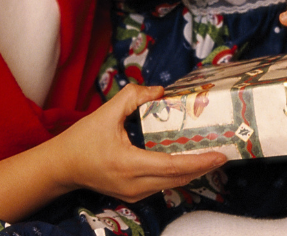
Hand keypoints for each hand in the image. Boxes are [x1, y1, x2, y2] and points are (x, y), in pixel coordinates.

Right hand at [54, 85, 226, 202]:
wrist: (62, 167)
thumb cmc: (82, 139)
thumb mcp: (106, 112)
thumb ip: (134, 96)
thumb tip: (160, 91)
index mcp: (129, 164)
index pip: (172, 166)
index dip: (199, 161)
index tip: (220, 154)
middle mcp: (134, 185)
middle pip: (178, 179)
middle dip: (203, 167)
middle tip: (224, 152)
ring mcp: (134, 193)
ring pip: (172, 184)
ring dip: (192, 171)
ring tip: (211, 154)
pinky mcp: (133, 194)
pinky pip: (162, 185)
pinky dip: (178, 173)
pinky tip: (188, 160)